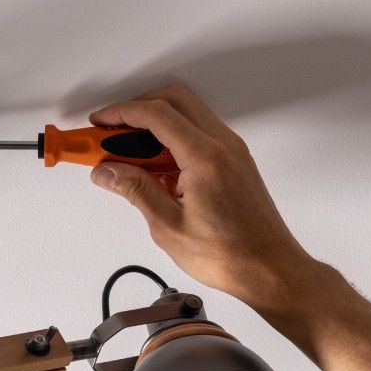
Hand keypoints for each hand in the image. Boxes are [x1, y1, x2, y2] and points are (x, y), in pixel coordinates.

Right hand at [87, 83, 318, 313]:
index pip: (156, 114)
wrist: (272, 270)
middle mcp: (223, 145)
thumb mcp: (168, 227)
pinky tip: (156, 169)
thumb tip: (107, 171)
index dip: (121, 113)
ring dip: (156, 125)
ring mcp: (233, 151)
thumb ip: (135, 191)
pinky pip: (200, 134)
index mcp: (205, 158)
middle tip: (111, 133)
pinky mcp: (236, 162)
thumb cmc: (231, 256)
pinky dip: (174, 139)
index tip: (99, 123)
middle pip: (174, 100)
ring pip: (189, 114)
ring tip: (129, 157)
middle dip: (138, 109)